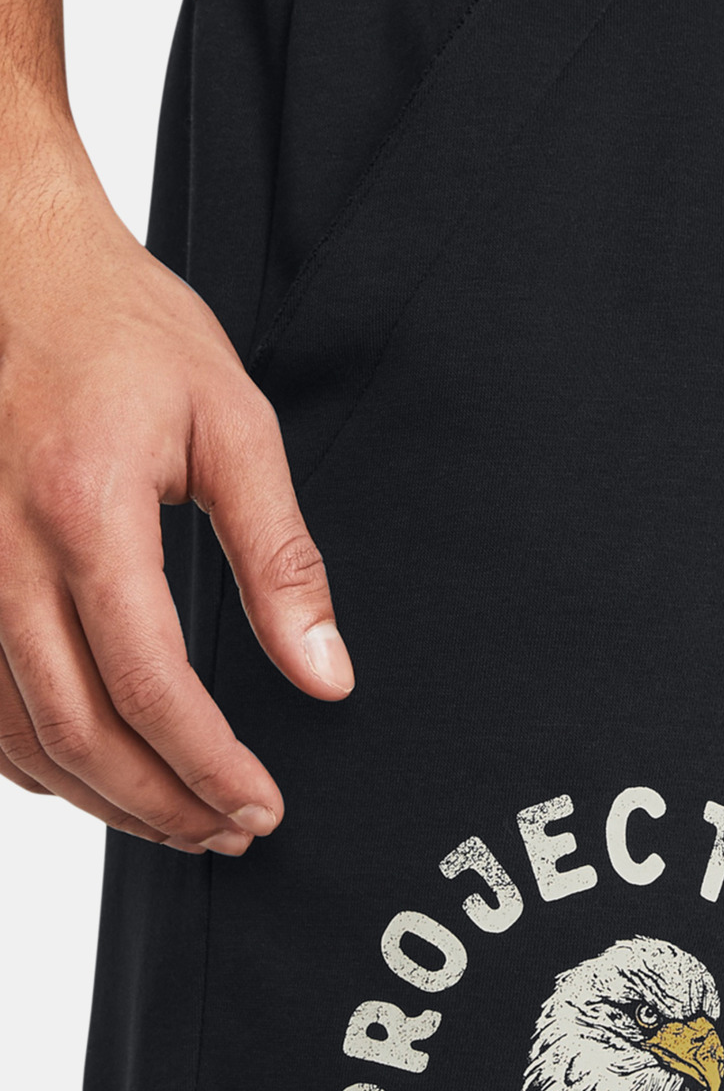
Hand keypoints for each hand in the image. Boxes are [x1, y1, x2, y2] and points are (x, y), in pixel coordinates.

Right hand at [0, 139, 351, 852]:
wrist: (8, 259)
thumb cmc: (118, 328)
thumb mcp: (232, 422)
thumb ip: (280, 557)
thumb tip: (324, 672)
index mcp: (85, 511)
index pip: (147, 684)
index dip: (207, 764)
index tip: (260, 806)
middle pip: (75, 733)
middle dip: (159, 804)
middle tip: (229, 831)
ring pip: (14, 735)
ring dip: (97, 797)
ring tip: (175, 819)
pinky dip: (30, 758)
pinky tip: (86, 773)